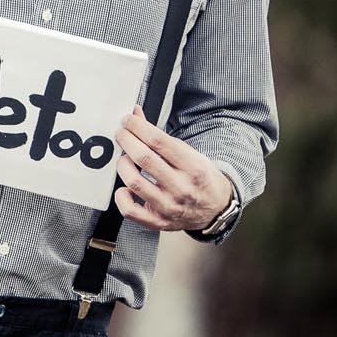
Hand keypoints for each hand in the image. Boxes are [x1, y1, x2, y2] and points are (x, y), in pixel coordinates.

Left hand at [113, 107, 232, 231]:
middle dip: (126, 140)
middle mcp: (182, 188)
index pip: (158, 141)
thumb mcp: (190, 154)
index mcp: (193, 168)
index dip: (137, 126)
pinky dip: (121, 196)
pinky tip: (124, 187)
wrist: (215, 209)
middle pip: (144, 158)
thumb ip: (161, 137)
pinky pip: (129, 210)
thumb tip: (135, 115)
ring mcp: (169, 207)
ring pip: (134, 182)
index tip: (127, 120)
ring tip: (124, 158)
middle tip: (121, 134)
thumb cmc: (199, 178)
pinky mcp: (158, 221)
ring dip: (123, 164)